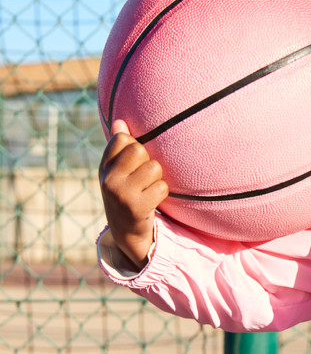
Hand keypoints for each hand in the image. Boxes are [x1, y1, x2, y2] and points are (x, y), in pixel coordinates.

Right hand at [99, 120, 168, 269]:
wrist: (126, 232)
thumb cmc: (125, 194)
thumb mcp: (118, 172)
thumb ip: (120, 148)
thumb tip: (121, 121)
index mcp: (104, 166)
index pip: (122, 138)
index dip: (135, 147)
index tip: (133, 164)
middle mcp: (108, 179)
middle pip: (139, 149)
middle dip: (148, 161)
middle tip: (144, 179)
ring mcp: (121, 193)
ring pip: (153, 167)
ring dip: (157, 178)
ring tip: (148, 190)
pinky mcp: (136, 207)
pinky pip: (161, 187)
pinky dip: (161, 192)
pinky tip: (152, 200)